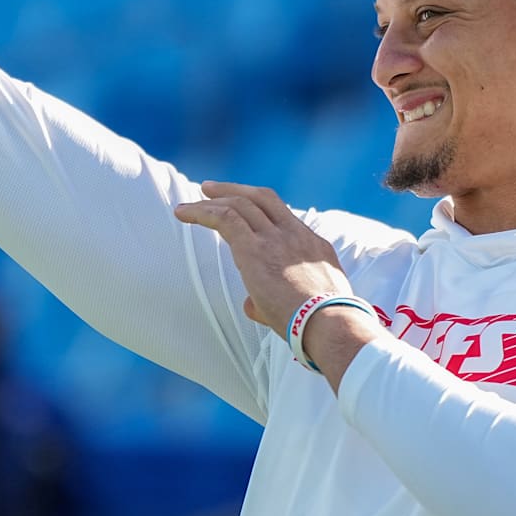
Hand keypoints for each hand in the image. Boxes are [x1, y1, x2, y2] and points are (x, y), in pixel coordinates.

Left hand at [172, 181, 353, 338]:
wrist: (331, 324)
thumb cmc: (322, 326)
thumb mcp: (307, 306)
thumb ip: (273, 301)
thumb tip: (251, 306)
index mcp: (313, 245)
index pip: (283, 217)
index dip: (260, 210)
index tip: (242, 211)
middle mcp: (294, 234)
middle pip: (263, 199)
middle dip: (235, 190)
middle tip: (212, 189)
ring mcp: (275, 238)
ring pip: (241, 204)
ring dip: (214, 200)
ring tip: (191, 202)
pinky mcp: (255, 249)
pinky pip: (225, 218)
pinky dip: (202, 212)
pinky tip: (184, 214)